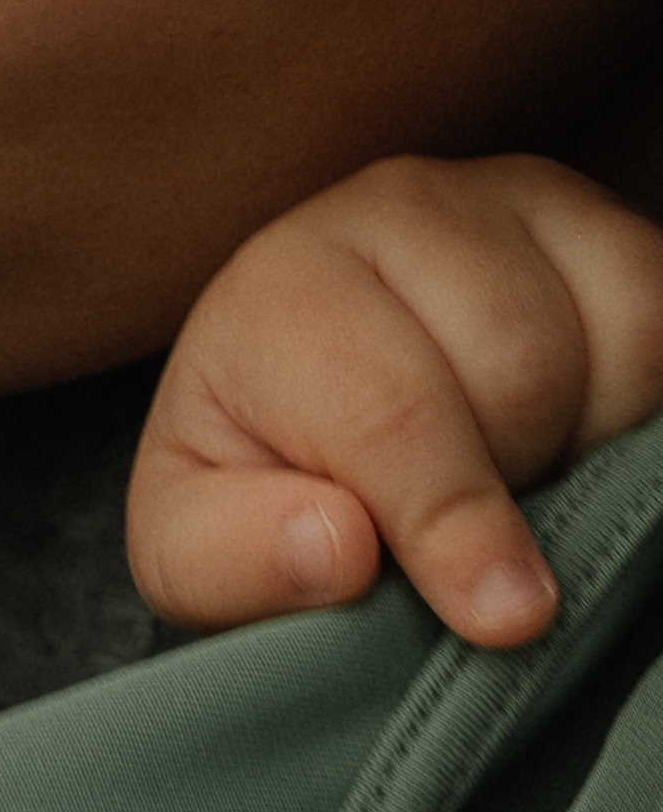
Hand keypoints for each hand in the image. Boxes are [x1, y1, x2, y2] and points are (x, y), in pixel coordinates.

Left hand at [126, 156, 662, 645]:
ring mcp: (509, 199)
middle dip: (512, 478)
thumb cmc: (252, 479)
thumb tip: (336, 549)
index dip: (453, 521)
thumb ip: (234, 560)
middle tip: (464, 522)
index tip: (500, 612)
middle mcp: (397, 210)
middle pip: (523, 366)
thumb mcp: (192, 547)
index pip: (394, 408)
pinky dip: (640, 402)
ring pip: (619, 333)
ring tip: (513, 472)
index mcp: (282, 289)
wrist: (303, 403)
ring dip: (587, 438)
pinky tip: (573, 436)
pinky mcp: (596, 222)